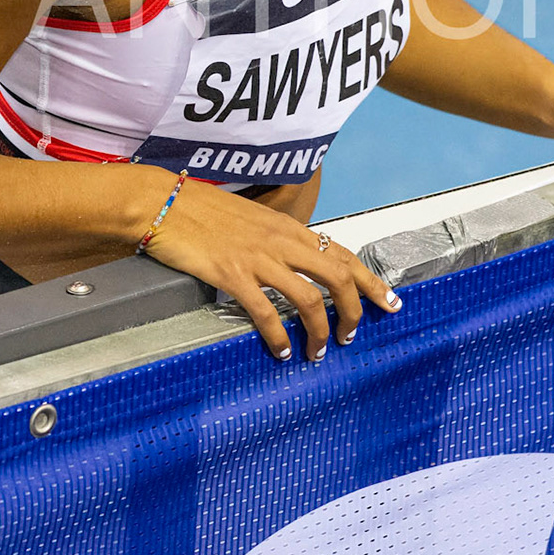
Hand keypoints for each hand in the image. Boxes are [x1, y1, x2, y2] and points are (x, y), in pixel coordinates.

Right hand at [141, 180, 399, 361]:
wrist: (163, 202)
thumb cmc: (200, 210)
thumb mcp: (250, 219)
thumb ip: (274, 241)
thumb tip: (292, 267)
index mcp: (288, 227)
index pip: (344, 254)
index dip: (371, 282)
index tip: (391, 303)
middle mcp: (281, 241)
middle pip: (338, 278)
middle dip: (354, 312)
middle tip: (352, 337)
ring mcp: (258, 258)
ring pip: (309, 299)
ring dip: (320, 332)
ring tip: (317, 352)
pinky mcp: (233, 274)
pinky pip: (266, 313)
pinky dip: (278, 337)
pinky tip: (281, 352)